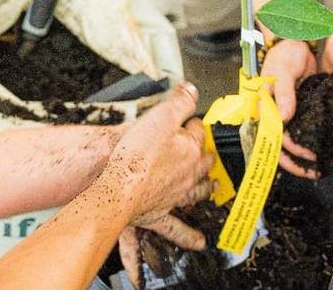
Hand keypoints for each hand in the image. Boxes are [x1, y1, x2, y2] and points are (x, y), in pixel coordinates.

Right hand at [103, 83, 213, 287]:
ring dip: (206, 188)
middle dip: (206, 155)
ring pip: (197, 192)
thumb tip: (193, 89)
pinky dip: (190, 236)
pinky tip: (199, 243)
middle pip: (202, 162)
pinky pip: (178, 228)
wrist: (119, 187)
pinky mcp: (160, 213)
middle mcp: (187, 174)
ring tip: (214, 188)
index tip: (190, 119)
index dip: (193, 122)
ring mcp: (176, 195)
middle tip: (210, 152)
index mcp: (189, 149)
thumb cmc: (135, 154)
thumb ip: (179, 102)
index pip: (197, 131)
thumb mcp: (159, 117)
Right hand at [261, 39, 319, 178]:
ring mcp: (287, 115)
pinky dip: (313, 143)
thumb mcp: (282, 70)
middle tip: (318, 172)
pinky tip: (328, 150)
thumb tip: (284, 117)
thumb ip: (284, 93)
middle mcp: (274, 116)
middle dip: (298, 163)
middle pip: (281, 148)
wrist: (295, 42)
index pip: (274, 138)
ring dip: (305, 158)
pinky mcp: (300, 112)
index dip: (291, 150)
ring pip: (293, 144)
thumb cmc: (285, 54)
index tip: (309, 155)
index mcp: (265, 108)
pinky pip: (305, 133)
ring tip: (324, 168)